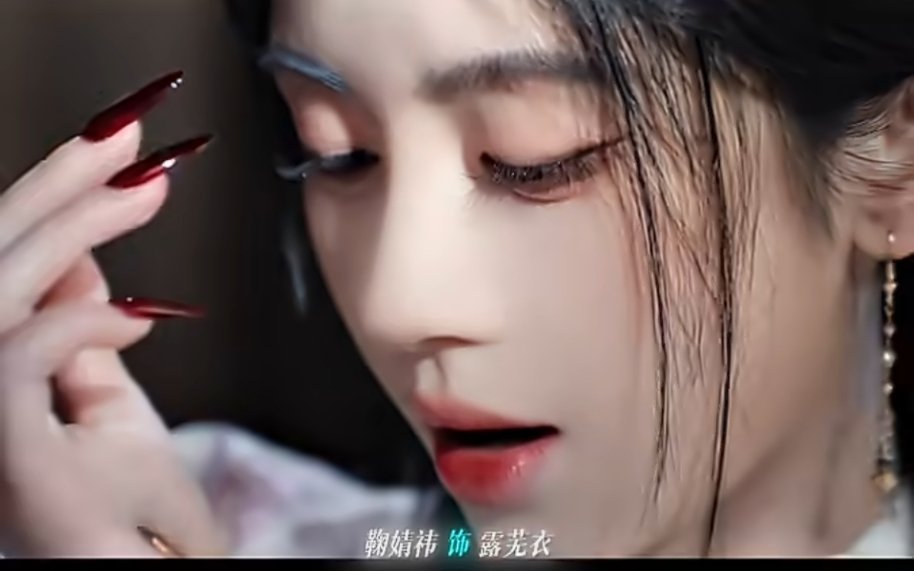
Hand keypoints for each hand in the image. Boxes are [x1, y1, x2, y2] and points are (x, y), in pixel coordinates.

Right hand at [0, 71, 222, 556]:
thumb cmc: (123, 515)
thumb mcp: (108, 404)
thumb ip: (82, 332)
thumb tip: (81, 260)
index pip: (8, 261)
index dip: (54, 194)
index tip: (124, 148)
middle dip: (58, 181)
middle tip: (134, 132)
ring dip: (76, 224)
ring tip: (151, 189)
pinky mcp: (3, 456)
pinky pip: (13, 358)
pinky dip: (75, 323)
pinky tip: (141, 315)